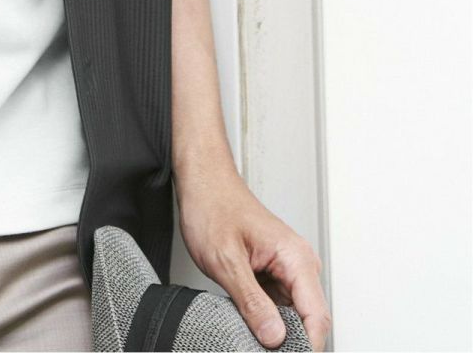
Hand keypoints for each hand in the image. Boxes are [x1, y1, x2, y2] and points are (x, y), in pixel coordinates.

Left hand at [176, 166, 331, 350]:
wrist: (201, 182)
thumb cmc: (212, 207)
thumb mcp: (226, 260)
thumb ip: (252, 302)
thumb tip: (276, 338)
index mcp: (296, 258)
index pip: (317, 318)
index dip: (305, 348)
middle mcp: (298, 264)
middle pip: (308, 322)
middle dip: (289, 343)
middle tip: (257, 347)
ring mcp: (287, 271)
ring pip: (292, 317)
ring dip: (275, 332)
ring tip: (251, 336)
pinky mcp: (273, 274)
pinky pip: (278, 307)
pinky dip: (265, 319)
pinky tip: (247, 322)